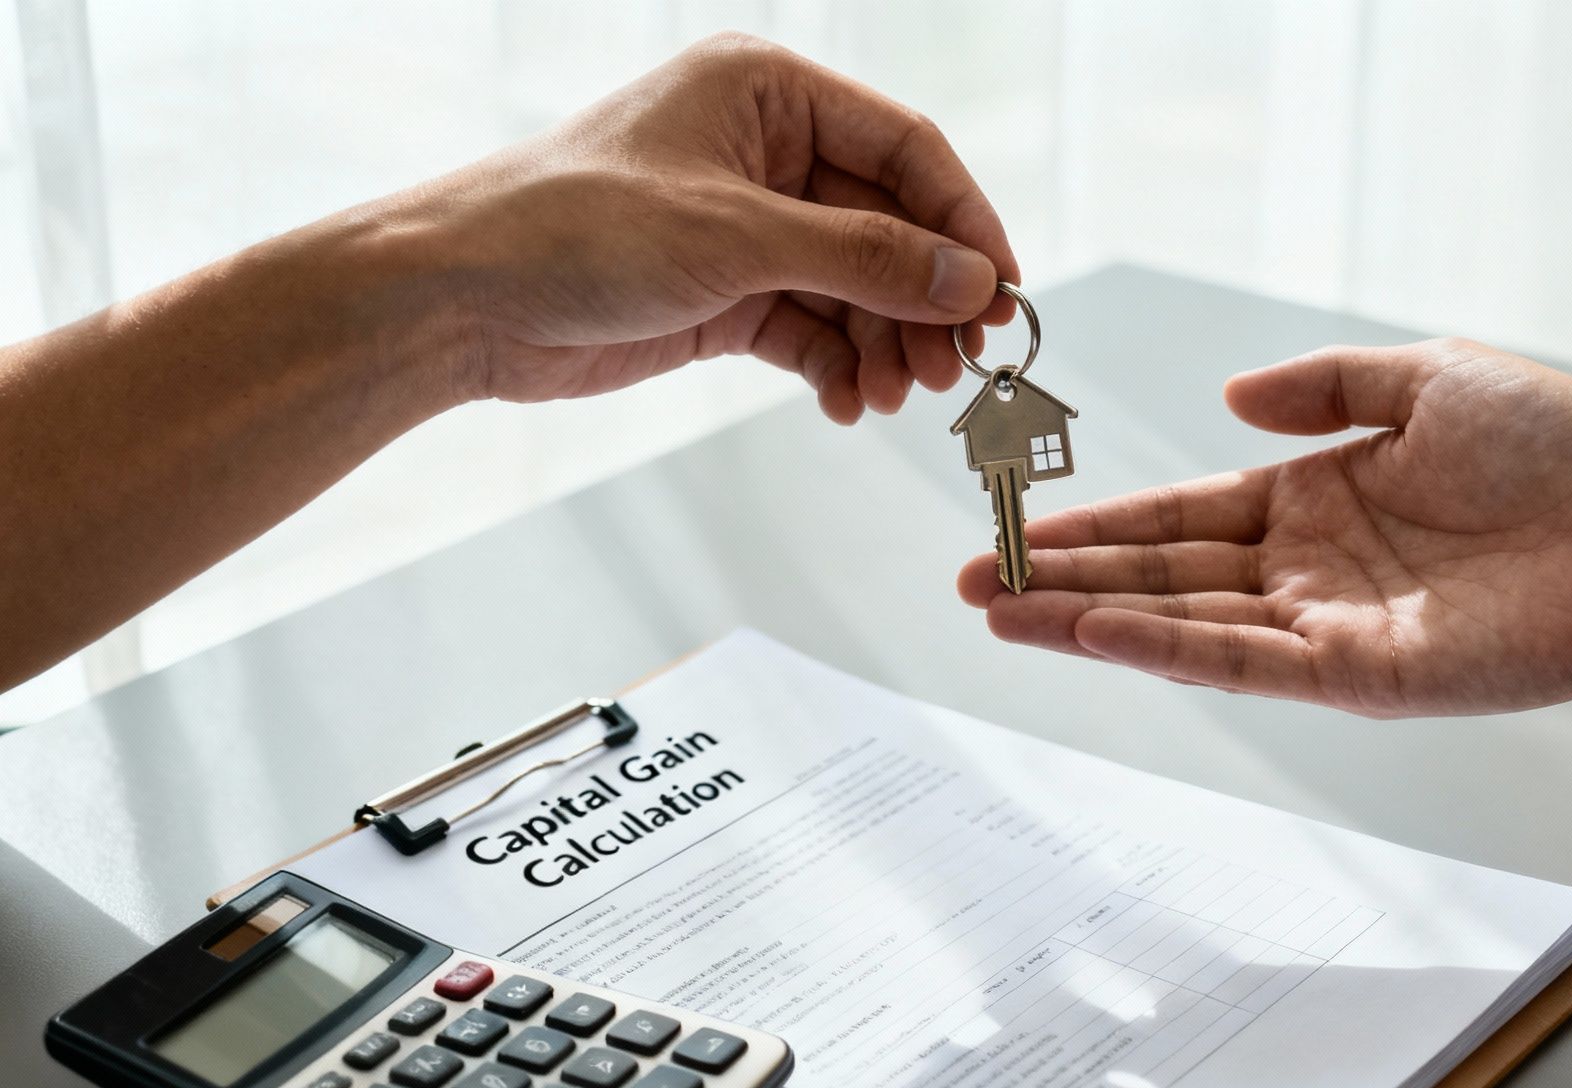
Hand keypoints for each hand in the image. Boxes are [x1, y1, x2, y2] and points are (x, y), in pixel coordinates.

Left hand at [388, 33, 1016, 422]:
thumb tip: (969, 282)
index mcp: (769, 92)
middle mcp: (767, 151)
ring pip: (856, 286)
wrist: (461, 300)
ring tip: (897, 398)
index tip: (1003, 295)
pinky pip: (812, 328)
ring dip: (885, 345)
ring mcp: (748, 226)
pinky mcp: (726, 292)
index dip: (964, 222)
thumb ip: (864, 258)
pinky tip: (847, 404)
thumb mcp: (737, 237)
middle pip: (889, 226)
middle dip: (923, 301)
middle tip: (955, 370)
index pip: (907, 150)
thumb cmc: (573, 228)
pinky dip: (837, 366)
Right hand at [958, 340, 1571, 715]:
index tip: (1022, 522)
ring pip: (1185, 623)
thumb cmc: (1563, 451)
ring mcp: (1329, 628)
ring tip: (1003, 612)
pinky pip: (1246, 663)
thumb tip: (1232, 394)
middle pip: (1163, 576)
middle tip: (975, 579)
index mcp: (1316, 501)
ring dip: (1090, 619)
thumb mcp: (1427, 378)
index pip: (1182, 515)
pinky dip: (1166, 648)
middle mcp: (1309, 572)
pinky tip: (1095, 633)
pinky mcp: (1363, 675)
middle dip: (1065, 578)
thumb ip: (1323, 386)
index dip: (1101, 521)